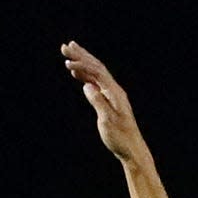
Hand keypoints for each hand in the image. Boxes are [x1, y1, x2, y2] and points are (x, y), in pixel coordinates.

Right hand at [61, 41, 147, 163]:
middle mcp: (115, 91)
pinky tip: (77, 74)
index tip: (67, 61)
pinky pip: (96, 84)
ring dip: (82, 62)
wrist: (132, 150)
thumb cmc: (120, 138)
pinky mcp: (110, 102)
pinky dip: (86, 76)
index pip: (97, 72)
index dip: (82, 64)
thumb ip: (98, 102)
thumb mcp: (107, 121)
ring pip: (96, 73)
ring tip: (69, 53)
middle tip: (65, 46)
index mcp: (115, 93)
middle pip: (97, 67)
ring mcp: (113, 96)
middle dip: (81, 56)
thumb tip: (87, 86)